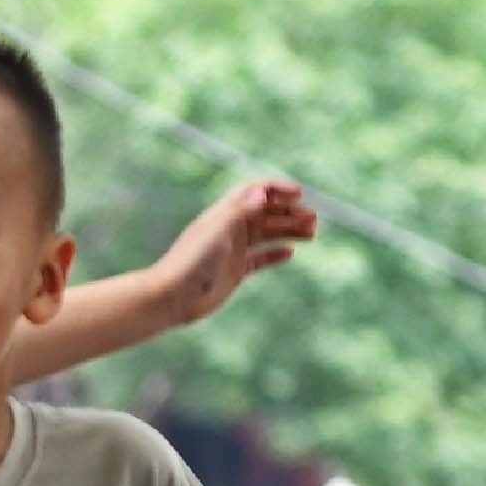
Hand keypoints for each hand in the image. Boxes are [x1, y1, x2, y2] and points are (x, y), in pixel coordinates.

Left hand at [156, 178, 314, 327]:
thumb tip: (263, 192)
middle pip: (267, 212)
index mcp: (225, 213)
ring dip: (289, 231)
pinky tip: (290, 253)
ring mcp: (234, 249)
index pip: (256, 191)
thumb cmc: (192, 261)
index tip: (300, 194)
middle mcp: (231, 228)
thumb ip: (241, 210)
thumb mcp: (219, 232)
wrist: (173, 297)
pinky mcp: (236, 270)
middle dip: (290, 213)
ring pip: (268, 234)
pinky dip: (275, 254)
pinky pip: (260, 258)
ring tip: (311, 233)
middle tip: (313, 220)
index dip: (278, 189)